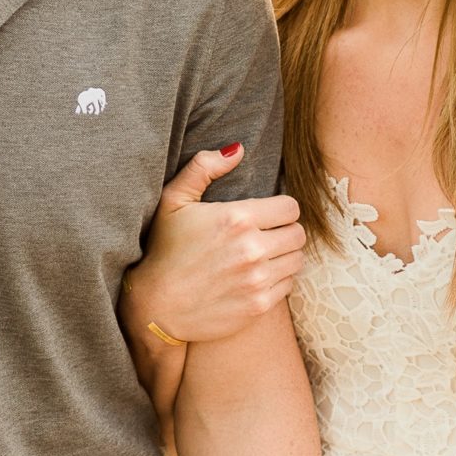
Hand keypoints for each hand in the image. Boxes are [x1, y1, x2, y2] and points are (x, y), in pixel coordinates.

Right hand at [133, 144, 306, 343]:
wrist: (156, 306)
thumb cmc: (163, 249)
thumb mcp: (173, 201)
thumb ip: (204, 167)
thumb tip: (238, 149)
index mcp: (236, 219)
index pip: (290, 207)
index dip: (280, 209)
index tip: (267, 215)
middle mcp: (251, 249)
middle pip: (298, 234)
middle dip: (285, 231)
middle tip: (266, 235)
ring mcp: (257, 280)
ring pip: (297, 260)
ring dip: (284, 256)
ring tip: (263, 256)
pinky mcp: (258, 305)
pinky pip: (288, 285)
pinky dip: (278, 280)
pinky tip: (256, 277)